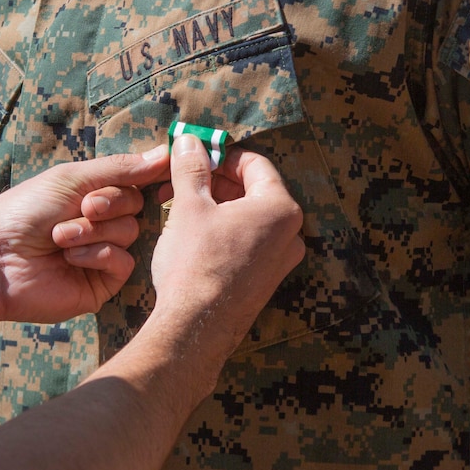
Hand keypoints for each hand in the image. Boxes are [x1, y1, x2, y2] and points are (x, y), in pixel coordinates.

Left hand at [0, 147, 169, 323]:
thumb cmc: (25, 211)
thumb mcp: (71, 178)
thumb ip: (119, 168)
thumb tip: (164, 153)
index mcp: (94, 194)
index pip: (134, 180)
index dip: (146, 174)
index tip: (165, 165)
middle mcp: (102, 223)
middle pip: (135, 204)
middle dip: (108, 204)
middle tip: (83, 208)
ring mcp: (103, 254)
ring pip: (130, 232)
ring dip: (93, 231)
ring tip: (60, 238)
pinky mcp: (102, 283)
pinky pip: (124, 262)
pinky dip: (97, 254)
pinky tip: (70, 258)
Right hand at [149, 134, 304, 359]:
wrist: (196, 328)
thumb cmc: (196, 264)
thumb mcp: (189, 206)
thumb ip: (192, 168)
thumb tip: (189, 141)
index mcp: (280, 207)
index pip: (254, 164)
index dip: (221, 155)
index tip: (195, 154)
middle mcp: (290, 233)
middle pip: (252, 189)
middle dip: (215, 180)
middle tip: (182, 178)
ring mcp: (281, 259)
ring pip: (248, 216)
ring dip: (216, 204)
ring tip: (179, 204)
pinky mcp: (266, 280)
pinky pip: (248, 241)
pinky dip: (224, 229)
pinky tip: (193, 231)